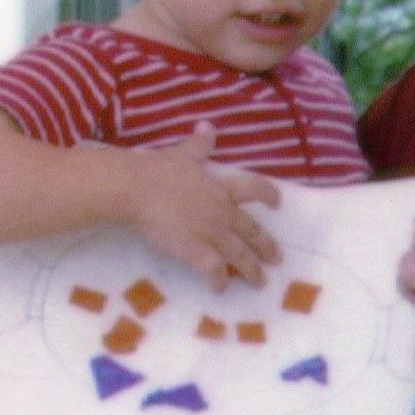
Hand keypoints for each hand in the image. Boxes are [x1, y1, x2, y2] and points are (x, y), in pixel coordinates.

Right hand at [128, 122, 281, 290]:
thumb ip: (199, 144)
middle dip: (267, 247)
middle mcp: (223, 212)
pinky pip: (215, 270)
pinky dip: (220, 281)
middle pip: (253, 232)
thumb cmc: (156, 169)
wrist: (136, 188)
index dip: (269, 195)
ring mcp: (212, 233)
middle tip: (277, 259)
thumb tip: (208, 126)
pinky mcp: (196, 251)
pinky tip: (220, 289)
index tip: (278, 204)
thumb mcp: (182, 153)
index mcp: (221, 188)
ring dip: (252, 270)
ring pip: (240, 255)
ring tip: (259, 282)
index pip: (255, 189)